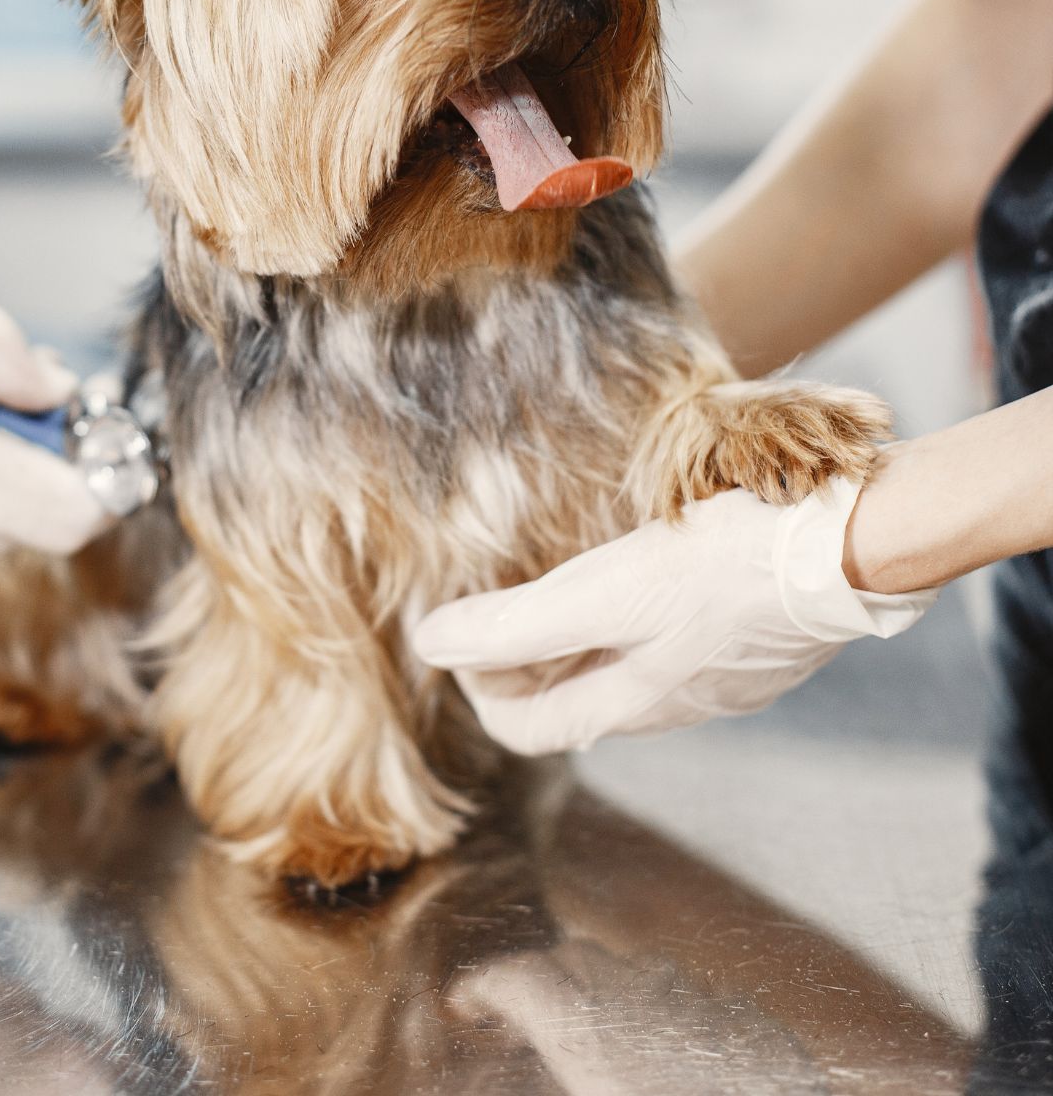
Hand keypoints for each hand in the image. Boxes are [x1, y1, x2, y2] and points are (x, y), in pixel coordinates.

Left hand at [412, 478, 937, 754]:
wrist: (847, 545)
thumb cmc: (725, 570)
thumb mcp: (606, 593)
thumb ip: (516, 625)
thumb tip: (430, 644)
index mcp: (633, 704)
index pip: (529, 731)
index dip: (481, 690)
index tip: (461, 639)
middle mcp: (674, 704)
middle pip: (574, 702)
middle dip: (524, 664)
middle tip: (496, 607)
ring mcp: (720, 676)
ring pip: (625, 674)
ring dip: (579, 643)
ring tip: (558, 587)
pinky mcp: (753, 640)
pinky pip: (671, 646)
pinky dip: (631, 624)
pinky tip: (638, 577)